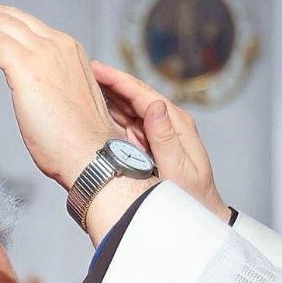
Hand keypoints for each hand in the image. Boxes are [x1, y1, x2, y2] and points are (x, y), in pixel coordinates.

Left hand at [0, 0, 131, 215]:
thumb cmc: (79, 143)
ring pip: (0, 23)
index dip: (3, 18)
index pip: (29, 26)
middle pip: (13, 18)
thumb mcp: (67, 103)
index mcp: (69, 51)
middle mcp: (57, 45)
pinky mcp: (26, 68)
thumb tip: (35, 93)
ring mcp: (43, 54)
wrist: (91, 155)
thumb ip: (51, 88)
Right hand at [91, 62, 228, 223]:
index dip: (119, 79)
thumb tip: (154, 105)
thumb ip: (165, 138)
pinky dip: (110, 114)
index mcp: (176, 123)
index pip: (143, 94)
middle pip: (133, 96)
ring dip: (107, 95)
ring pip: (127, 108)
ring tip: (83, 83)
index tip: (97, 68)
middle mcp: (166, 123)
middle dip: (109, 82)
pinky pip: (125, 124)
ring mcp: (156, 134)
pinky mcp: (147, 146)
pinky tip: (95, 108)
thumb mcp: (179, 170)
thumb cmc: (191, 198)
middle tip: (83, 69)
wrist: (198, 215)